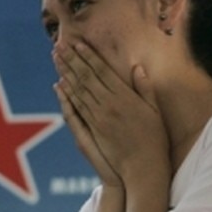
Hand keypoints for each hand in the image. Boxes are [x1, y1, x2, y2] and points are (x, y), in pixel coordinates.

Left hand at [54, 41, 168, 178]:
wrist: (143, 167)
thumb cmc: (154, 139)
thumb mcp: (155, 111)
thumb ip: (144, 88)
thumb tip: (137, 67)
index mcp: (125, 96)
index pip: (102, 71)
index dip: (89, 56)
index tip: (78, 43)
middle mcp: (109, 104)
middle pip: (86, 76)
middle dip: (72, 59)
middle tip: (59, 45)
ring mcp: (98, 116)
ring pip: (78, 89)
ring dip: (66, 72)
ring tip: (56, 58)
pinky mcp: (92, 129)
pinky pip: (77, 107)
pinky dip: (67, 94)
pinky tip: (59, 83)